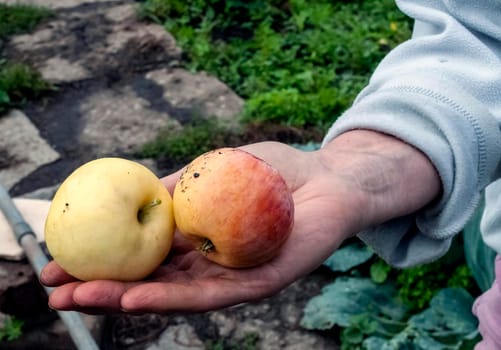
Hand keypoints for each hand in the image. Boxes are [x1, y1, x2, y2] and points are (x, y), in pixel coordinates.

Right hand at [40, 131, 439, 313]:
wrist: (329, 178)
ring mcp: (233, 278)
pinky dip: (171, 299)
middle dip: (101, 289)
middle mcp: (210, 265)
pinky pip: (211, 295)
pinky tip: (135, 299)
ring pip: (173, 297)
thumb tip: (128, 192)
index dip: (101, 260)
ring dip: (125, 300)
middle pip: (151, 284)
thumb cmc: (274, 171)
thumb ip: (174, 186)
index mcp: (197, 241)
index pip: (143, 258)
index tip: (58, 260)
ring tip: (80, 300)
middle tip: (54, 293)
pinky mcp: (260, 284)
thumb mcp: (211, 169)